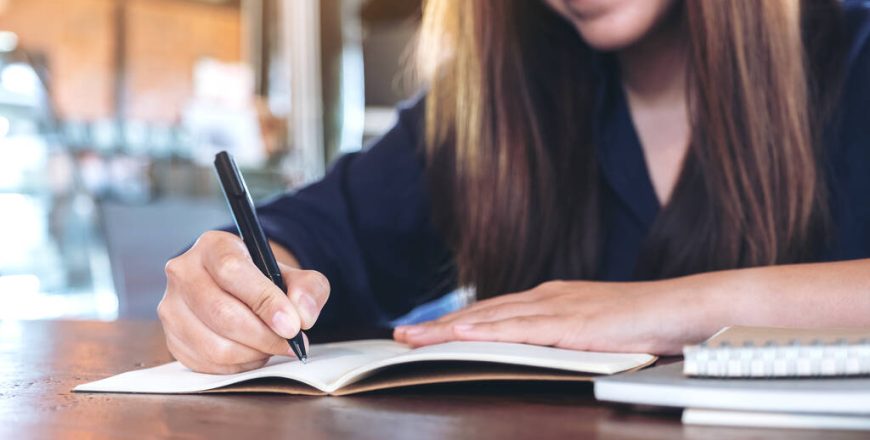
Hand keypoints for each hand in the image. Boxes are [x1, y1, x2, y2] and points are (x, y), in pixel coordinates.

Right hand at [158, 231, 329, 373]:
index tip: (292, 325)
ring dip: (253, 353)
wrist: (240, 292)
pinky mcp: (172, 339)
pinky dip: (238, 365)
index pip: (233, 271)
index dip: (265, 301)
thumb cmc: (265, 282)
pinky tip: (253, 352)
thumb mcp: (294, 275)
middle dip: (264, 336)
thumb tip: (303, 315)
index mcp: (213, 246)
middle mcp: (184, 273)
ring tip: (272, 346)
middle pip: (221, 313)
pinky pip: (207, 364)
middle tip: (291, 343)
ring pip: (214, 345)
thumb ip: (309, 288)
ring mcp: (172, 308)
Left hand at [393, 280, 703, 354]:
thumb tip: (542, 352)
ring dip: (448, 329)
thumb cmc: (646, 322)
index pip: (493, 312)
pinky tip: (460, 337)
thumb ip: (565, 337)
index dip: (456, 322)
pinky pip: (518, 330)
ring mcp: (557, 307)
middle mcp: (547, 297)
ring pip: (490, 319)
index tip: (426, 331)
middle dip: (439, 325)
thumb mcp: (596, 330)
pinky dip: (485, 333)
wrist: (683, 308)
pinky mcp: (570, 323)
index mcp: (552, 299)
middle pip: (482, 313)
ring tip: (414, 339)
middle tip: (401, 335)